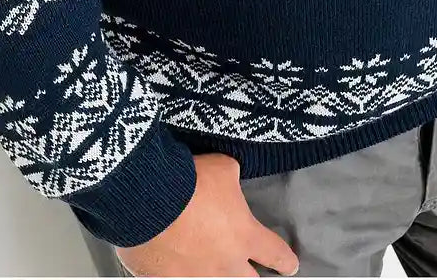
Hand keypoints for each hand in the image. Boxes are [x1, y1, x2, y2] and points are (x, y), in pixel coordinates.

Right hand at [115, 152, 299, 276]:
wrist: (148, 199)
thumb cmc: (191, 181)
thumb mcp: (222, 168)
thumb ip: (232, 180)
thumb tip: (229, 181)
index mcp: (245, 236)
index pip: (276, 255)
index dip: (285, 261)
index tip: (289, 265)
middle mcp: (225, 265)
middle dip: (252, 277)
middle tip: (250, 271)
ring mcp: (196, 277)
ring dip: (218, 275)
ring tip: (212, 266)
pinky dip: (181, 274)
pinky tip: (178, 267)